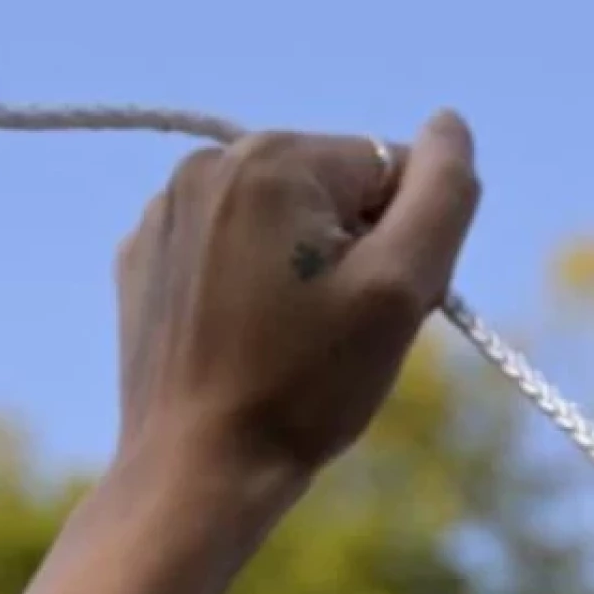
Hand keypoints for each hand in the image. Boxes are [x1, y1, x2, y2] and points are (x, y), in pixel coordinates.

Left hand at [112, 113, 480, 502]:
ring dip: (306, 269)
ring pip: (283, 221)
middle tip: (338, 334)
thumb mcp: (402, 289)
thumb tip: (449, 124)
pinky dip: (254, 286)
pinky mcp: (144, 260)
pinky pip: (231, 250)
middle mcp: (207, 164)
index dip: (406, 245)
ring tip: (292, 344)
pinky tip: (247, 344)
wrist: (197, 469)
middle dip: (355, 253)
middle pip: (334, 191)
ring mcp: (164, 212)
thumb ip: (442, 193)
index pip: (390, 170)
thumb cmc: (307, 385)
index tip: (377, 310)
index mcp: (272, 158)